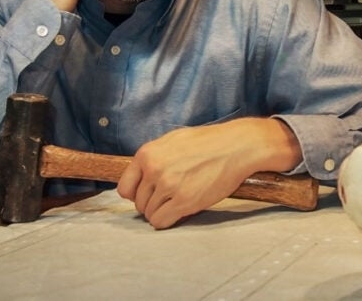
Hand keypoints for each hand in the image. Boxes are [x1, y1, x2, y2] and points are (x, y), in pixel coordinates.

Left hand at [117, 117, 301, 228]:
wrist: (236, 146)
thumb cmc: (208, 142)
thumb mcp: (173, 140)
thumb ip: (154, 157)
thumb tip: (140, 175)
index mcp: (148, 154)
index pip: (125, 188)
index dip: (136, 194)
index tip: (148, 195)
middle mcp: (154, 169)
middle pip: (139, 203)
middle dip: (152, 204)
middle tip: (170, 198)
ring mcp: (169, 186)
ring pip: (150, 214)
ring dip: (162, 212)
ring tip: (179, 202)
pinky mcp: (184, 200)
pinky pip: (161, 222)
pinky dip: (168, 221)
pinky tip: (181, 211)